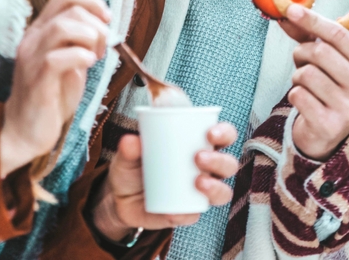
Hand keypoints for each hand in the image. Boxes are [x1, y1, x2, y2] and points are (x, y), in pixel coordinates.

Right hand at [0, 0, 109, 176]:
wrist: (25, 130)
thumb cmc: (51, 95)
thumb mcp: (70, 61)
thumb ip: (81, 41)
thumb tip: (106, 28)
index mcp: (41, 30)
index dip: (92, 1)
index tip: (107, 19)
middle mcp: (33, 39)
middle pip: (70, 10)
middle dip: (97, 25)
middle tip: (103, 48)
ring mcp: (32, 58)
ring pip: (62, 28)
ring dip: (89, 38)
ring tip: (95, 57)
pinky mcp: (36, 81)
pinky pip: (57, 58)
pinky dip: (80, 57)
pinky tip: (87, 66)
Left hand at [91, 123, 238, 241]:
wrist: (120, 198)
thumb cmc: (133, 167)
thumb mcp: (129, 155)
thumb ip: (129, 148)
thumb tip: (130, 141)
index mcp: (200, 145)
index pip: (224, 136)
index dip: (225, 134)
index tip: (210, 133)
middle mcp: (207, 169)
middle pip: (229, 165)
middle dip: (219, 161)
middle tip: (198, 157)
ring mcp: (200, 194)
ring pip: (223, 192)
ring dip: (216, 188)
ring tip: (198, 182)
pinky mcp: (187, 213)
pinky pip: (194, 215)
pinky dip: (186, 214)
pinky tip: (174, 212)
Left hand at [279, 3, 348, 160]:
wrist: (328, 133)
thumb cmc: (329, 87)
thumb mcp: (327, 59)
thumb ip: (310, 35)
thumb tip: (287, 11)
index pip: (341, 36)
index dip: (313, 20)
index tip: (291, 9)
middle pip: (321, 53)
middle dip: (302, 53)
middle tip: (300, 60)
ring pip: (307, 74)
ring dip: (297, 76)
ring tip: (305, 84)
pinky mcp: (330, 126)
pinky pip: (298, 95)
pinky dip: (294, 94)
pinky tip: (305, 102)